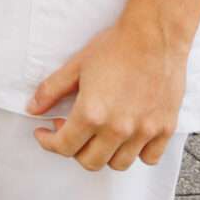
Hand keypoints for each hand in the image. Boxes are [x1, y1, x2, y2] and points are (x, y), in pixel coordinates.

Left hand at [27, 13, 186, 170]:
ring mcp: (144, 131)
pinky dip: (136, 153)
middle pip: (90, 161)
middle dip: (74, 150)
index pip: (64, 147)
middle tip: (70, 129)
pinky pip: (149, 157)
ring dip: (104, 153)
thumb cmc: (116, 47)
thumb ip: (51, 90)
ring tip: (98, 133)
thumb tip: (33, 109)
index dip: (49, 143)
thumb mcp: (75, 66)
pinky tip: (127, 136)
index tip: (45, 134)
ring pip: (119, 163)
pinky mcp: (165, 128)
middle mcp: (118, 129)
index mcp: (92, 114)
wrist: (155, 35)